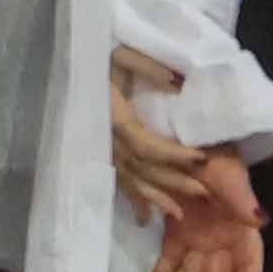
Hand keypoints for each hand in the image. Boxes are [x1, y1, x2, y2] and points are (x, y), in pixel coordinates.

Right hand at [103, 45, 207, 222]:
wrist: (69, 59)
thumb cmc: (96, 55)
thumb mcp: (121, 53)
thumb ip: (148, 67)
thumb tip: (179, 84)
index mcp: (113, 116)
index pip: (145, 144)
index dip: (172, 154)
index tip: (200, 158)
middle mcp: (106, 138)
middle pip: (142, 168)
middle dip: (172, 181)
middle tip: (203, 192)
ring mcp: (102, 148)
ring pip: (130, 179)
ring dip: (155, 198)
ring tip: (179, 214)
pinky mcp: (100, 150)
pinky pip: (117, 180)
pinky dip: (132, 199)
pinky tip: (145, 219)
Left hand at [142, 146, 266, 271]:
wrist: (190, 144)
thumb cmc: (217, 161)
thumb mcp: (231, 178)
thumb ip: (243, 202)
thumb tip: (259, 222)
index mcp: (243, 230)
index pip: (249, 266)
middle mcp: (223, 241)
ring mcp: (198, 240)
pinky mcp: (176, 235)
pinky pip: (168, 262)